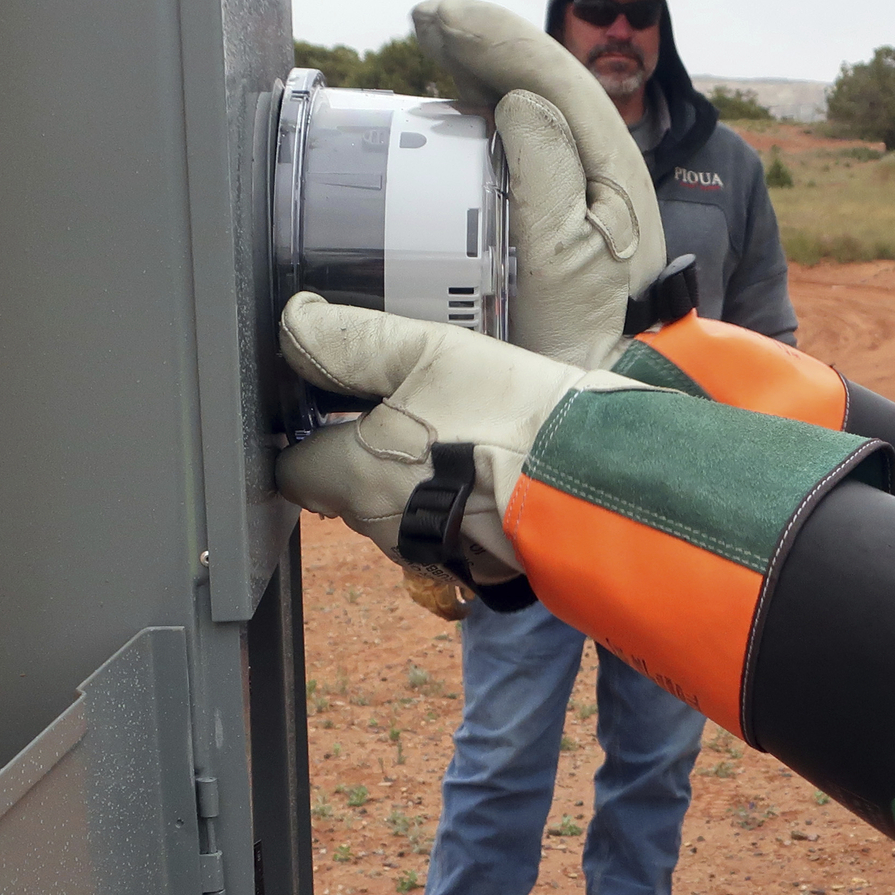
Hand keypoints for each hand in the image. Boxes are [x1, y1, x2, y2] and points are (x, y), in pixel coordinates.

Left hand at [274, 291, 644, 580]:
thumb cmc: (513, 415)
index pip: (295, 469)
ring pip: (400, 512)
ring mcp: (429, 556)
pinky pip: (449, 534)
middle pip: (349, 489)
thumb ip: (352, 339)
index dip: (311, 433)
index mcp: (355, 476)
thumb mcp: (431, 351)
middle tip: (420, 410)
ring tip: (467, 439)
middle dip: (371, 453)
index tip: (338, 406)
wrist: (600, 483)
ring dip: (419, 481)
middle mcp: (380, 528)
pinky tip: (492, 473)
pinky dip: (460, 507)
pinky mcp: (476, 571)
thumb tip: (296, 323)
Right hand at [412, 0, 666, 370]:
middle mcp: (598, 177)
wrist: (592, 412)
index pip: (552, 78)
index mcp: (610, 172)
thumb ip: (547, 176)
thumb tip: (517, 100)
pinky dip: (479, 122)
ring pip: (529, 113)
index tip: (434, 17)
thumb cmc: (584, 343)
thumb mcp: (566, 259)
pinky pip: (514, 153)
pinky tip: (450, 113)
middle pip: (541, 85)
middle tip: (425, 22)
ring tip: (434, 48)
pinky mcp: (552, 228)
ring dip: (481, 75)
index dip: (494, 37)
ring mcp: (577, 201)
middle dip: (484, 45)